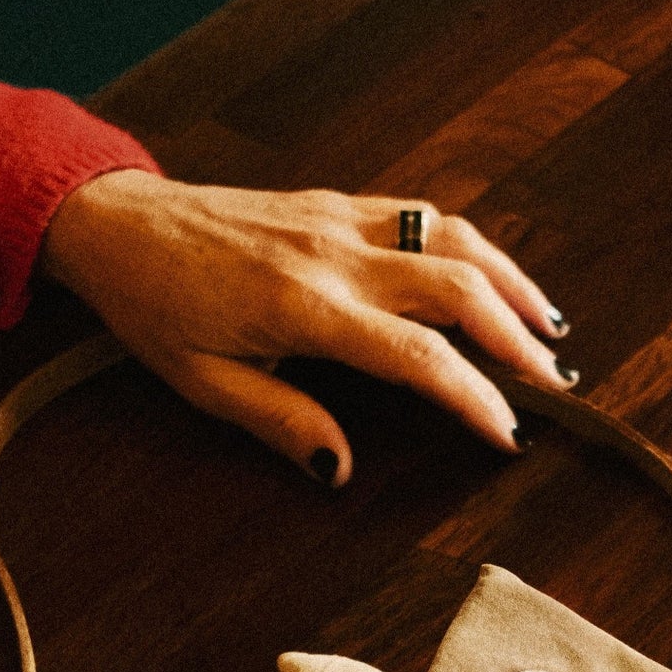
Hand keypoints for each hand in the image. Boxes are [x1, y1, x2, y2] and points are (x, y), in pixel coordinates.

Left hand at [38, 171, 572, 485]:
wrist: (115, 222)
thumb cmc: (153, 308)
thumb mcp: (203, 383)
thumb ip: (281, 423)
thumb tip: (343, 470)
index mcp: (303, 307)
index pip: (419, 356)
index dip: (475, 397)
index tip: (509, 434)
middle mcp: (333, 254)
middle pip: (458, 286)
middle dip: (517, 336)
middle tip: (556, 383)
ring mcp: (339, 219)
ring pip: (453, 237)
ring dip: (511, 281)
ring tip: (550, 326)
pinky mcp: (337, 202)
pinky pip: (423, 216)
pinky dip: (473, 247)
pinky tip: (495, 279)